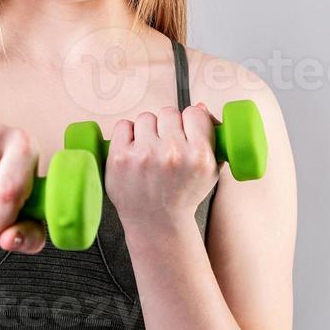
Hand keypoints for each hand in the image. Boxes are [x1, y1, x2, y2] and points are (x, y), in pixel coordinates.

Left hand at [104, 102, 219, 230]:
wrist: (156, 222)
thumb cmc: (182, 195)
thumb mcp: (209, 171)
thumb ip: (210, 138)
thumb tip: (200, 106)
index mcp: (199, 156)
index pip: (194, 113)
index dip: (189, 122)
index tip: (185, 133)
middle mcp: (173, 154)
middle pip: (169, 112)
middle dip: (167, 127)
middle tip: (166, 146)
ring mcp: (144, 155)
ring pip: (146, 117)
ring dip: (147, 130)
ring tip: (150, 151)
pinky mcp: (120, 157)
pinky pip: (123, 125)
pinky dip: (127, 134)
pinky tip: (134, 150)